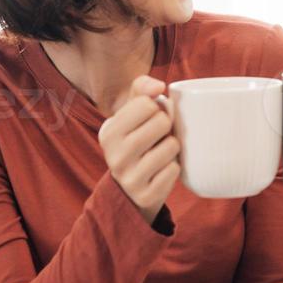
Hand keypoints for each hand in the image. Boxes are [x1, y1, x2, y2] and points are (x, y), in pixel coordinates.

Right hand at [98, 74, 178, 224]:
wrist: (129, 187)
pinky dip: (174, 167)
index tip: (149, 119)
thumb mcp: (131, 112)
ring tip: (160, 152)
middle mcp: (114, 155)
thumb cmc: (135, 138)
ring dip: (172, 147)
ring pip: (171, 146)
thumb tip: (159, 86)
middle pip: (161, 122)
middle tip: (159, 136)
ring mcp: (128, 178)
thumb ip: (142, 89)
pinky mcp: (145, 195)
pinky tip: (161, 170)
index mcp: (108, 131)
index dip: (156, 108)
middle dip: (167, 126)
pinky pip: (174, 171)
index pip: (147, 103)